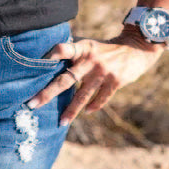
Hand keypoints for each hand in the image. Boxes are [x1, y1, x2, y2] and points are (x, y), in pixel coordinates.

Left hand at [26, 35, 164, 125]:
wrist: (136, 48)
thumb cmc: (105, 50)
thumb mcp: (90, 46)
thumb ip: (74, 54)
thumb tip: (50, 62)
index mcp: (82, 48)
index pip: (63, 49)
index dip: (51, 55)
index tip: (37, 65)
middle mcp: (90, 60)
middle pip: (65, 79)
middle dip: (48, 93)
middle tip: (32, 104)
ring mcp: (103, 72)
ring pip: (82, 95)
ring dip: (70, 110)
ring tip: (61, 122)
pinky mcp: (115, 82)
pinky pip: (100, 99)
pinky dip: (93, 106)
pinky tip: (86, 112)